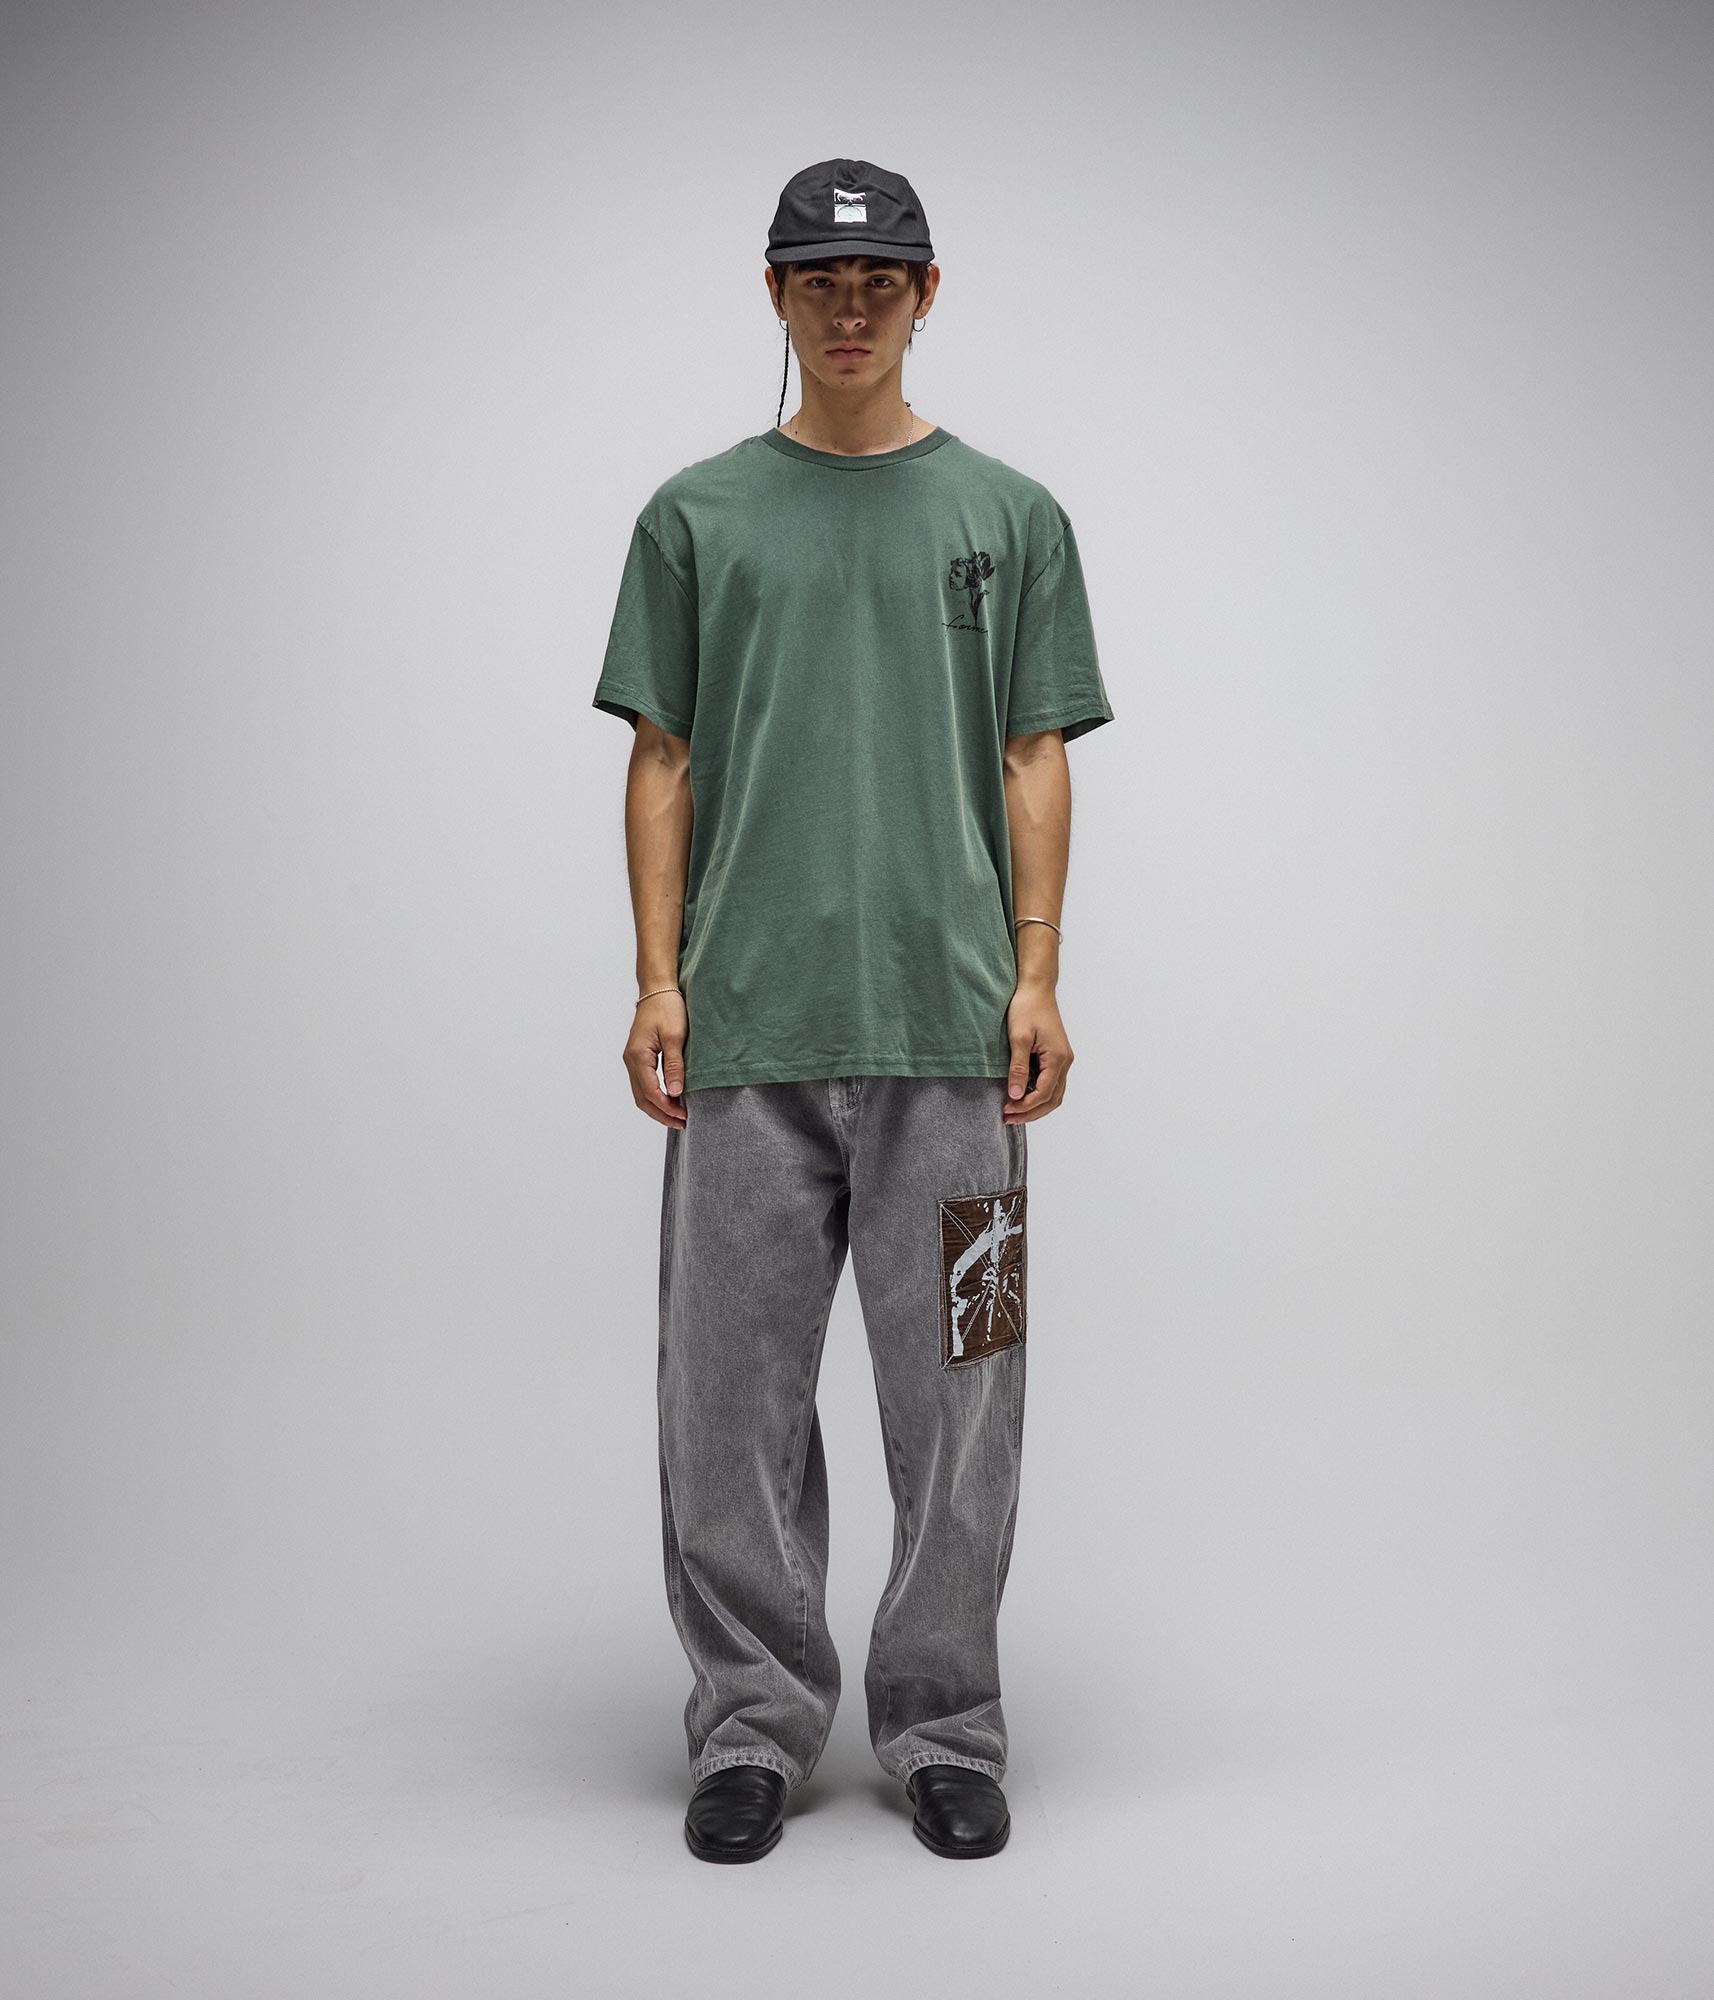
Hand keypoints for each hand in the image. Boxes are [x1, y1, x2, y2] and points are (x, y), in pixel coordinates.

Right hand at [625, 990, 688, 1127]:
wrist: (657, 988)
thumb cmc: (667, 1007)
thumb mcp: (675, 1036)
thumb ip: (674, 1065)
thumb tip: (676, 1092)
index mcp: (638, 1056)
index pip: (651, 1092)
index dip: (667, 1108)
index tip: (684, 1116)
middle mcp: (631, 1060)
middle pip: (642, 1098)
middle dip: (661, 1113)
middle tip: (682, 1123)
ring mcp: (633, 1059)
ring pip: (641, 1093)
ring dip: (658, 1107)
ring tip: (677, 1117)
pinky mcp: (639, 1057)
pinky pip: (644, 1083)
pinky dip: (655, 1096)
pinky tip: (670, 1099)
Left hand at [1003, 983, 1071, 1121]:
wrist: (1036, 988)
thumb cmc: (1027, 1007)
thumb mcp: (1019, 1038)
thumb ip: (1018, 1068)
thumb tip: (1016, 1095)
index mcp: (1058, 1058)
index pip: (1043, 1094)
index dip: (1025, 1106)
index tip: (1005, 1110)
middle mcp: (1065, 1061)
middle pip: (1052, 1099)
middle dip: (1031, 1113)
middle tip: (1008, 1118)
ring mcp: (1063, 1060)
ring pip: (1054, 1094)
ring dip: (1035, 1106)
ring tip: (1014, 1112)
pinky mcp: (1056, 1057)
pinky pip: (1051, 1083)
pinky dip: (1038, 1095)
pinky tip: (1022, 1097)